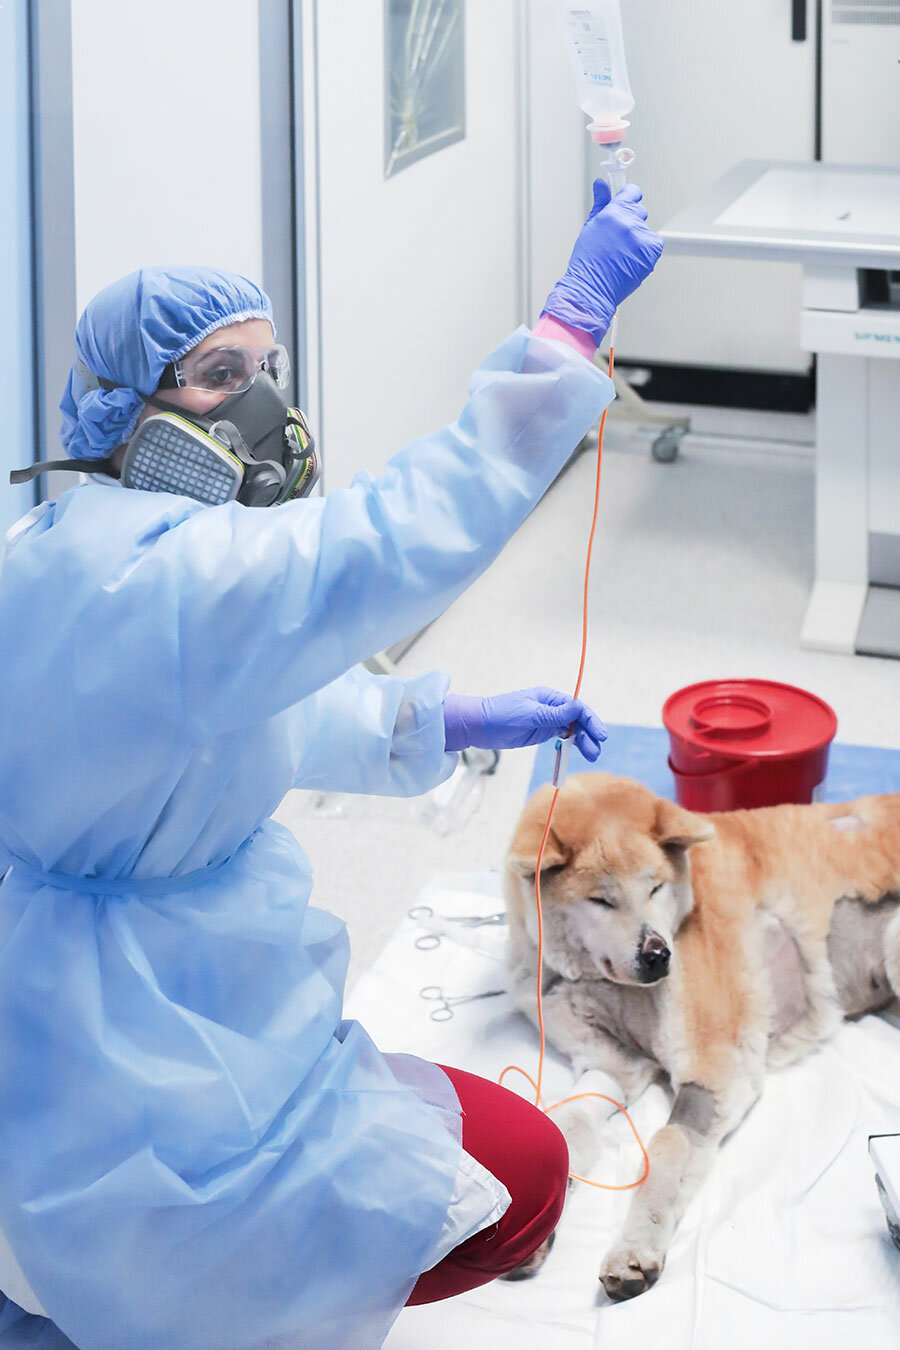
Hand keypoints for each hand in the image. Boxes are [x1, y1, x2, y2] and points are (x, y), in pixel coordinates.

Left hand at [443, 688, 606, 758]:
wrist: (479, 726)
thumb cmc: (501, 715)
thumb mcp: (530, 714)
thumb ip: (555, 714)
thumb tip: (579, 706)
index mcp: (549, 698)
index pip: (577, 708)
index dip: (591, 721)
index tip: (600, 735)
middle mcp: (551, 708)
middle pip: (577, 720)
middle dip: (589, 735)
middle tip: (595, 752)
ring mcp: (547, 720)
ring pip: (571, 730)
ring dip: (582, 742)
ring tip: (592, 756)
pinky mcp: (541, 732)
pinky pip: (561, 737)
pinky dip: (571, 744)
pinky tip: (578, 752)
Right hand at [540, 180, 663, 344]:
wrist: (592, 289)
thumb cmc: (588, 261)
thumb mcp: (591, 227)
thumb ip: (601, 203)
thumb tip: (601, 183)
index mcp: (614, 212)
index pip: (632, 192)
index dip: (629, 197)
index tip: (627, 203)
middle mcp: (630, 222)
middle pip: (640, 211)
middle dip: (631, 221)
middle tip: (618, 239)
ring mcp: (642, 237)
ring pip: (645, 230)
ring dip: (638, 238)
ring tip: (622, 253)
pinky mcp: (652, 250)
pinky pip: (653, 244)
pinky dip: (645, 251)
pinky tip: (630, 259)